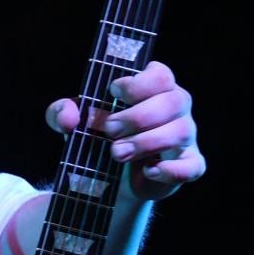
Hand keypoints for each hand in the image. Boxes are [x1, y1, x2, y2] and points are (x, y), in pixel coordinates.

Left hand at [45, 59, 203, 200]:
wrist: (109, 179)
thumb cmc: (98, 138)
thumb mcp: (74, 124)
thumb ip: (61, 113)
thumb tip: (69, 116)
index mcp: (154, 87)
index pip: (161, 74)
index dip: (139, 83)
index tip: (113, 93)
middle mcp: (176, 107)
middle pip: (173, 101)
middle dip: (138, 117)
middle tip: (109, 130)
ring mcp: (186, 136)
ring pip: (181, 131)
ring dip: (147, 142)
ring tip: (116, 154)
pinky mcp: (188, 164)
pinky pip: (192, 166)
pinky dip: (172, 170)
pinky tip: (148, 170)